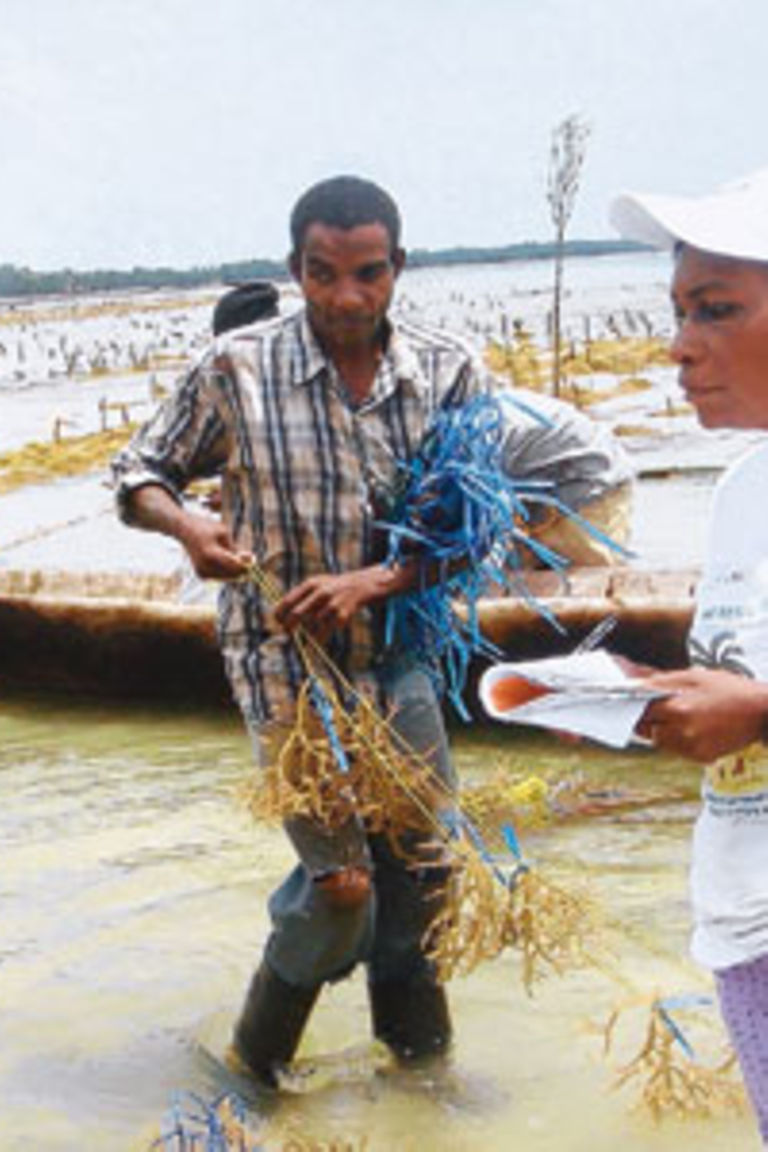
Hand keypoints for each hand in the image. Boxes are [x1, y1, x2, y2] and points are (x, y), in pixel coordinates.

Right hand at [177, 513, 251, 579]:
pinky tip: (222, 558)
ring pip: (228, 578)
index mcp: (210, 553)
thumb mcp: (224, 533)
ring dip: (235, 570)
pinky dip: (226, 570)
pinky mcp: (201, 575)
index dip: (247, 564)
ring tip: (231, 553)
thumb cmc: (206, 528)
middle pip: (232, 574)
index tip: (254, 558)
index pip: (234, 565)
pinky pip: (221, 576)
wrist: (185, 530)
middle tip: (248, 557)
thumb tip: (250, 560)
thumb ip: (235, 547)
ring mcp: (202, 572)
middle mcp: (204, 565)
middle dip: (242, 568)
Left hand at [274, 568, 387, 638]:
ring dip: (309, 634)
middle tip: (288, 634)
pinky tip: (322, 637)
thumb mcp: (318, 584)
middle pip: (297, 614)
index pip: (288, 600)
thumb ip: (301, 596)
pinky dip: (322, 637)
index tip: (278, 623)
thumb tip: (282, 616)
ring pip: (312, 626)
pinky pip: (326, 632)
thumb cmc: (335, 587)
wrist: (363, 585)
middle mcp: (320, 592)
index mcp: (311, 584)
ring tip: (310, 637)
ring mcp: (332, 604)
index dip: (280, 614)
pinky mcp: (342, 615)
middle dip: (290, 627)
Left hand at [637, 667, 767, 761]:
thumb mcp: (693, 676)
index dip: (633, 708)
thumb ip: (661, 682)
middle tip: (657, 711)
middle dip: (648, 721)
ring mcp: (692, 747)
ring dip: (663, 732)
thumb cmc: (727, 688)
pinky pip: (679, 751)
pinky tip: (696, 728)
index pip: (641, 713)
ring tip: (683, 717)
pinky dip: (680, 741)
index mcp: (677, 708)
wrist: (761, 711)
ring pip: (661, 743)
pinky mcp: (701, 757)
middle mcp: (682, 731)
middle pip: (647, 731)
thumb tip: (634, 685)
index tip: (629, 706)